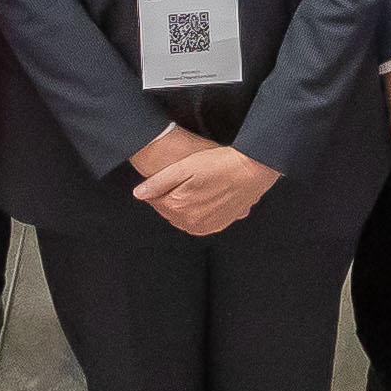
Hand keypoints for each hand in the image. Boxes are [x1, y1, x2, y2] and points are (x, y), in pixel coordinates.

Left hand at [130, 128, 276, 235]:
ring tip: (190, 186)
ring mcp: (205, 227)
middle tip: (178, 179)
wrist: (252, 170)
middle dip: (167, 197)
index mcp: (179, 207)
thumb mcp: (185, 167)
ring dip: (180, 205)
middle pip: (168, 211)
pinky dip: (194, 213)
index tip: (163, 175)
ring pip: (181, 218)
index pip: (155, 202)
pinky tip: (201, 197)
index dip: (156, 188)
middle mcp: (190, 223)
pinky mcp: (218, 225)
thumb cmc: (219, 164)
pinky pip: (197, 224)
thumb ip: (159, 182)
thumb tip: (139, 194)